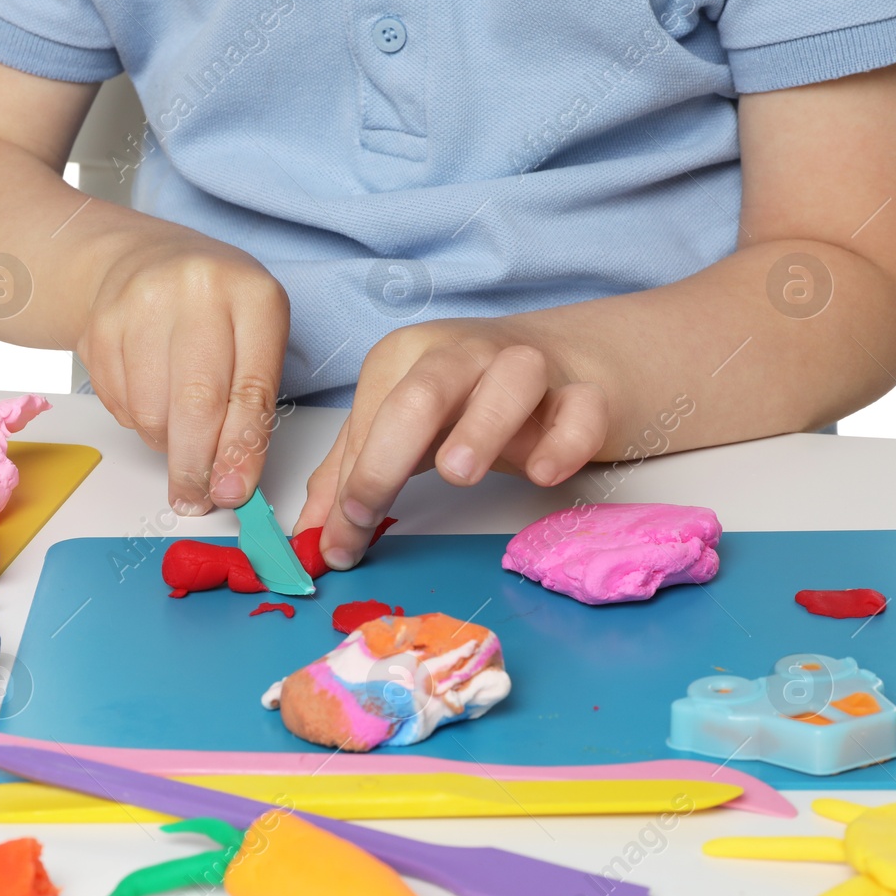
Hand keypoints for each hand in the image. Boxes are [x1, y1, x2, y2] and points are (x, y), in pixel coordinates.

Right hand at [76, 231, 289, 513]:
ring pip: (151, 412)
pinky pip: (120, 404)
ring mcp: (141, 304)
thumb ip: (251, 407)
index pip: (250, 389)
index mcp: (251, 294)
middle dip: (196, 466)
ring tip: (175, 428)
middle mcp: (196, 290)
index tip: (233, 492)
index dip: (240, 451)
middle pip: (195, 404)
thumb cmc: (211, 309)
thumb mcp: (253, 339)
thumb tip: (232, 482)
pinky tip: (148, 394)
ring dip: (164, 442)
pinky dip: (136, 420)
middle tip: (195, 497)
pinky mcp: (99, 326)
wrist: (139, 259)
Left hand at [294, 318, 608, 566]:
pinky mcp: (585, 393)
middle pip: (422, 393)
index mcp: (407, 357)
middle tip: (368, 509)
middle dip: (387, 454)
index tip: (338, 543)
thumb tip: (310, 538)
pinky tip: (543, 473)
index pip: (371, 420)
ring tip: (459, 473)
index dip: (350, 484)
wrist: (566, 358)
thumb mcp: (402, 429)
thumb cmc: (469, 399)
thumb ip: (352, 474)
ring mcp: (529, 367)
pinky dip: (565, 439)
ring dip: (482, 425)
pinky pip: (581, 409)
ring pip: (509, 381)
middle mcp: (464, 353)